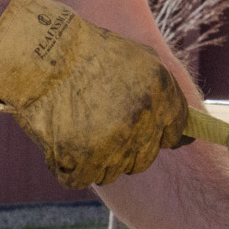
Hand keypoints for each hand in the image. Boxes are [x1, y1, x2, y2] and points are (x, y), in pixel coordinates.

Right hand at [0, 0, 187, 187]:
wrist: (39, 51)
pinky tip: (63, 140)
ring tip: (79, 126)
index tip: (140, 126)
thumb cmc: (87, 51)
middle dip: (126, 146)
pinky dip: (71, 166)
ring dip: (98, 156)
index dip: (156, 132)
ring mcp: (112, 143)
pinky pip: (83, 178)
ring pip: (114, 171)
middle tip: (101, 124)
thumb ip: (167, 95)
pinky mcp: (81, 159)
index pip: (174, 134)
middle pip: (143, 158)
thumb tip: (188, 135)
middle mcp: (141, 121)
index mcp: (160, 95)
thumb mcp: (139, 60)